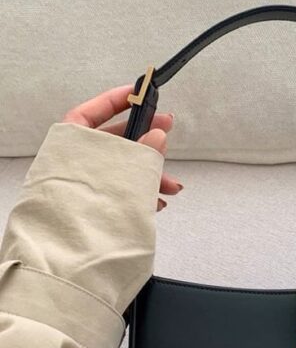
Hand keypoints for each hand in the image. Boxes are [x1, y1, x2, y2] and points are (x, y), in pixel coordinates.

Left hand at [62, 85, 182, 211]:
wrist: (70, 253)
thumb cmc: (86, 206)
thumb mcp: (123, 169)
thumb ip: (143, 150)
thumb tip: (159, 134)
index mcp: (72, 142)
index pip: (93, 111)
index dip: (118, 99)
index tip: (141, 93)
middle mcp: (75, 161)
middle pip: (114, 142)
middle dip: (146, 143)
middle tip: (168, 133)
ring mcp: (83, 183)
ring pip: (120, 169)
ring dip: (149, 174)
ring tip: (172, 186)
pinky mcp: (91, 204)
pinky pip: (118, 191)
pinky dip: (139, 192)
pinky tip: (157, 201)